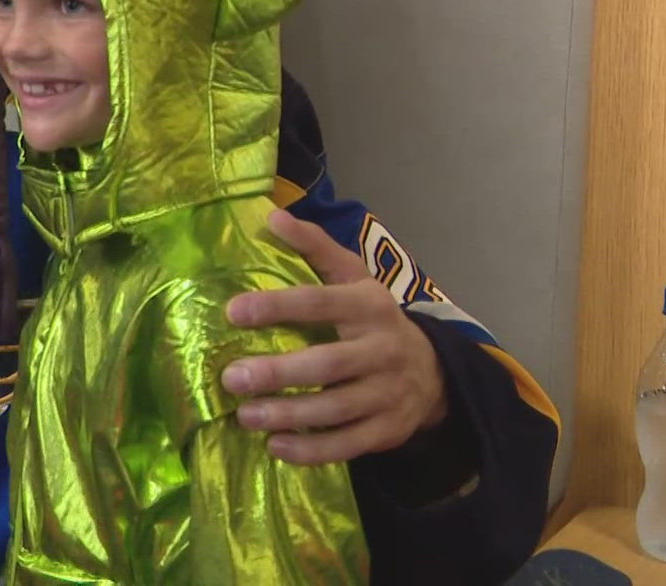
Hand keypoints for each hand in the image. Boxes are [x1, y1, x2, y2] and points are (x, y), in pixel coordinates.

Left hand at [221, 208, 448, 464]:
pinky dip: (312, 450)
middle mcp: (383, 349)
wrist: (434, 371)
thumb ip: (315, 248)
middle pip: (328, 365)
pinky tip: (276, 447)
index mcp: (369, 306)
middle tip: (232, 378)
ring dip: (288, 415)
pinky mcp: (389, 429)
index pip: (320, 303)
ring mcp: (389, 393)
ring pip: (337, 409)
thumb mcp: (353, 277)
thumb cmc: (373, 318)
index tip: (233, 312)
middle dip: (278, 372)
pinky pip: (349, 444)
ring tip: (245, 416)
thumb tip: (271, 215)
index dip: (277, 306)